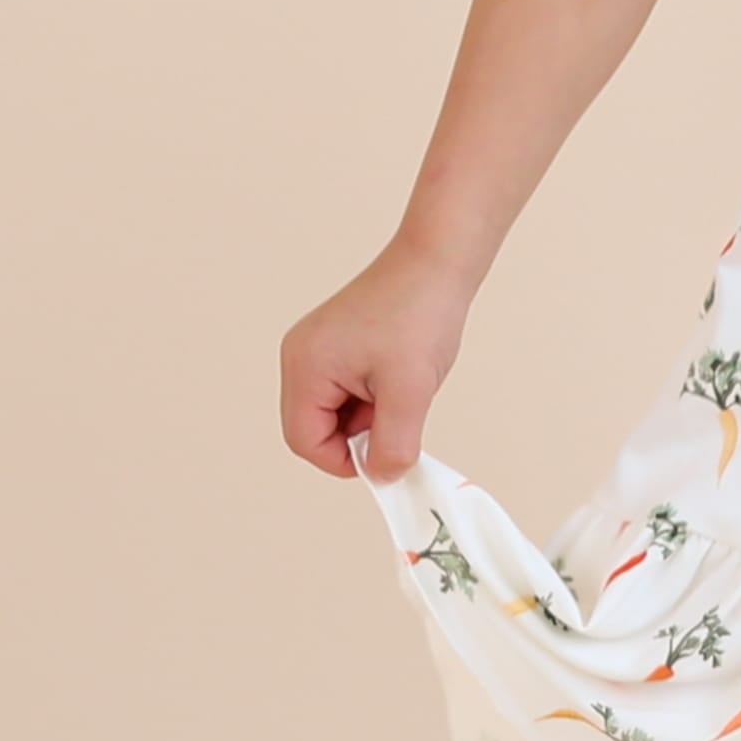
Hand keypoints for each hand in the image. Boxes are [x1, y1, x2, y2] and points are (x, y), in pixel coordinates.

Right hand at [280, 238, 473, 484]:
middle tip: (401, 414)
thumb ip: (393, 443)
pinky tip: (402, 375)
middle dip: (360, 434)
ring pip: (337, 410)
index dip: (344, 461)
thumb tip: (384, 478)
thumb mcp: (410, 390)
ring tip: (405, 387)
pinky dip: (376, 395)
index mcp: (304, 366)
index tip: (386, 456)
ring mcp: (319, 347)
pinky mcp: (340, 342)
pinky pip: (349, 389)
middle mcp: (301, 356)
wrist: (439, 261)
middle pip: (317, 427)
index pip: (305, 441)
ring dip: (372, 414)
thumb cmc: (419, 312)